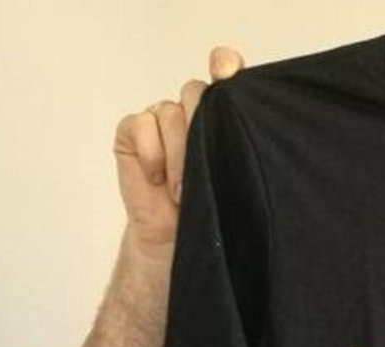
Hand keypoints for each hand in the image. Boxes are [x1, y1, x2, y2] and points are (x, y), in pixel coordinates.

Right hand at [115, 46, 246, 254]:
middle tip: (205, 169)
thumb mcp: (234, 179)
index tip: (226, 73)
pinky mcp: (132, 131)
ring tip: (183, 191)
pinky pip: (142, 126)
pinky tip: (157, 181)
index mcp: (220, 117)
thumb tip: (252, 127)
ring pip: (169, 112)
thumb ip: (239, 147)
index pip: (224, 72)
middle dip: (200, 129)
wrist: (175, 242)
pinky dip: (152, 156)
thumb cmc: (210, 212)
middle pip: (196, 92)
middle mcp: (189, 111)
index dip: (224, 66)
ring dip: (179, 155)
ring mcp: (159, 119)